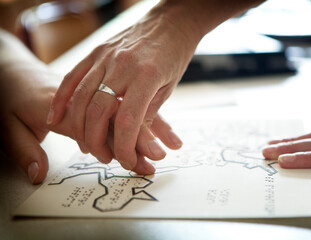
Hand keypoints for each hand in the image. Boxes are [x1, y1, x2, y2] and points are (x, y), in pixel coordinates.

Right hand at [0, 64, 181, 183]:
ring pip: (81, 96)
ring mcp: (106, 57)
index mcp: (147, 76)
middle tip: (104, 157)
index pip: (128, 120)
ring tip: (85, 145)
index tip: (127, 161)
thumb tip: (132, 136)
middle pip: (99, 111)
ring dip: (79, 126)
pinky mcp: (97, 52)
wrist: (170, 22)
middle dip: (97, 141)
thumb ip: (148, 110)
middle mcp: (123, 66)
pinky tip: (55, 117)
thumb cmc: (174, 54)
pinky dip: (62, 99)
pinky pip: (72, 76)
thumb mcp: (169, 86)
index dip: (125, 147)